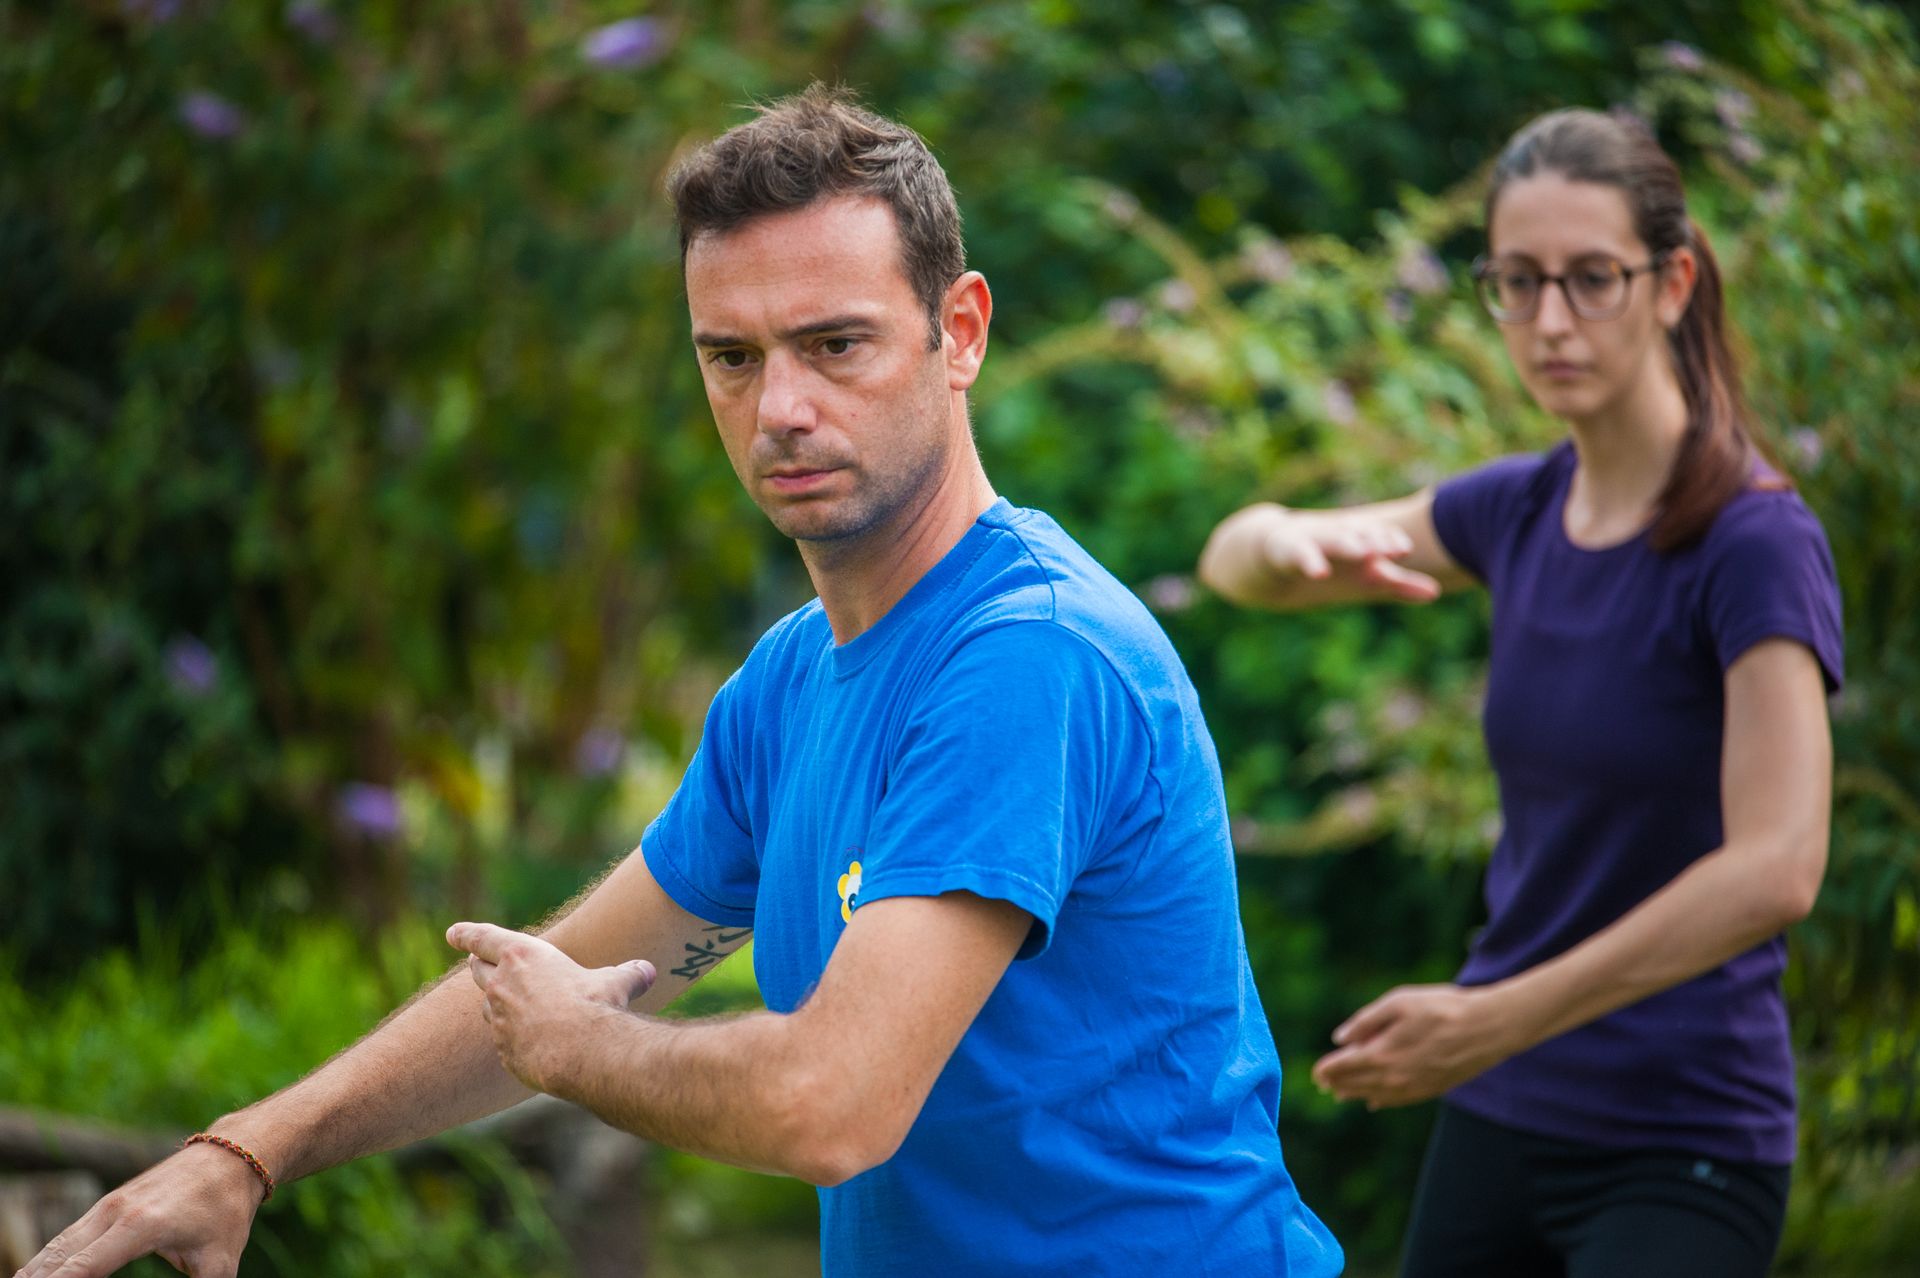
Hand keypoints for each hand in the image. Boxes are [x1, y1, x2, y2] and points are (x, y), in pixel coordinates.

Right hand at [14, 1140, 264, 1277]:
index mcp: (141, 1226)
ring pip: (56, 1246)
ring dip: (33, 1272)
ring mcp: (108, 1206)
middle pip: (58, 1259)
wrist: (230, 1157)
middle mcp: (115, 1212)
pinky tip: (31, 1276)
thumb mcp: (220, 1262)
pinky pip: (67, 1237)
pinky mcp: (107, 1206)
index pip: (83, 1268)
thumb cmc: (226, 1212)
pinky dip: (46, 1260)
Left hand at [446, 922, 655, 1094]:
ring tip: (511, 1004)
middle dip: (479, 965)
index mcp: (523, 956)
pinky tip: (529, 1041)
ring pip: (488, 1007)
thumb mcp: (618, 982)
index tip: (452, 932)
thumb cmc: (597, 1006)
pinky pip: (503, 1040)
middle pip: (478, 971)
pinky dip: (512, 1036)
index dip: (466, 934)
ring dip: (497, 1003)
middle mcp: (502, 985)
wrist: (582, 1053)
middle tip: (479, 963)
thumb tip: (647, 970)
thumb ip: (629, 973)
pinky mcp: (503, 1051)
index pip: (483, 938)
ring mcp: (499, 1020)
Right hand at [1261, 509, 1440, 602]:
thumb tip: (1436, 592)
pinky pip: (1300, 554)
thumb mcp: (1365, 579)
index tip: (1403, 551)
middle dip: (1376, 540)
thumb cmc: (1333, 566)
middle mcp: (1340, 536)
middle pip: (1360, 535)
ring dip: (1348, 544)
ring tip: (1364, 553)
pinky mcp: (1289, 550)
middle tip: (1394, 550)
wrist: (1279, 555)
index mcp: (1361, 541)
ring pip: (1333, 539)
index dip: (1390, 542)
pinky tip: (1320, 572)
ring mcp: (1314, 541)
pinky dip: (1310, 561)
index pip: (1379, 537)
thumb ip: (1399, 585)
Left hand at [1310, 983, 1514, 1108]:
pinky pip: (1397, 1100)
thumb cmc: (1442, 1008)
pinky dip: (1381, 1100)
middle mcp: (1394, 1077)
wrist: (1487, 1028)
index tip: (1314, 1072)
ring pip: (1375, 1096)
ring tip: (1341, 1093)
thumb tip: (1340, 1039)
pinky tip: (1374, 1101)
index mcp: (1382, 1054)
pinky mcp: (1431, 1090)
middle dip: (1337, 1083)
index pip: (1343, 1068)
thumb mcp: (1399, 1002)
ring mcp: (1413, 1087)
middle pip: (1356, 1084)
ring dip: (1355, 1094)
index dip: (1325, 1070)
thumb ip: (1366, 1021)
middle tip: (1322, 1083)